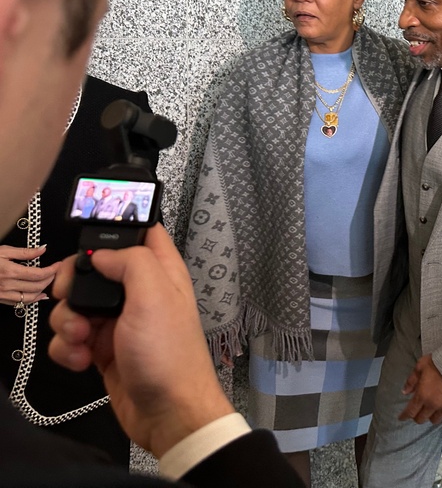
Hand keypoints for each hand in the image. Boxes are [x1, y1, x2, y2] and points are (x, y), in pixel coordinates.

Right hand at [0, 245, 57, 305]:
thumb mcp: (3, 251)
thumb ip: (25, 252)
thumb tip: (42, 250)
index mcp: (10, 271)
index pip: (39, 274)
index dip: (52, 270)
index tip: (58, 265)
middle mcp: (7, 285)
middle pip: (37, 287)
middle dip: (50, 280)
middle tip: (55, 272)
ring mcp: (3, 294)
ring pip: (30, 298)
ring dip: (42, 291)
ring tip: (49, 284)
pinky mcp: (0, 299)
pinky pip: (19, 303)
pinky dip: (31, 300)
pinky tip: (38, 296)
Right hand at [48, 223, 233, 457]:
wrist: (168, 413)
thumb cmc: (171, 354)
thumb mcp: (156, 295)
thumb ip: (131, 262)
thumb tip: (101, 253)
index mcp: (161, 272)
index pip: (142, 233)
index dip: (115, 231)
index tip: (92, 245)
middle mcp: (140, 293)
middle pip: (94, 269)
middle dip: (74, 283)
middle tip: (71, 297)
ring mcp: (119, 322)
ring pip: (76, 305)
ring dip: (67, 322)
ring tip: (82, 338)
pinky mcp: (102, 350)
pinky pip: (71, 338)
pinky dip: (68, 348)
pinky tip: (82, 361)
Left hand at [398, 354, 441, 423]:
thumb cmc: (439, 363)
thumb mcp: (420, 366)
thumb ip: (411, 380)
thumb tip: (405, 391)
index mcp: (422, 395)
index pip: (410, 411)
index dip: (404, 416)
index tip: (401, 417)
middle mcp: (432, 404)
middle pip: (421, 419)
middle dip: (416, 416)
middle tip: (415, 412)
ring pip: (434, 420)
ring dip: (429, 416)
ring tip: (428, 411)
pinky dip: (441, 413)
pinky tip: (440, 408)